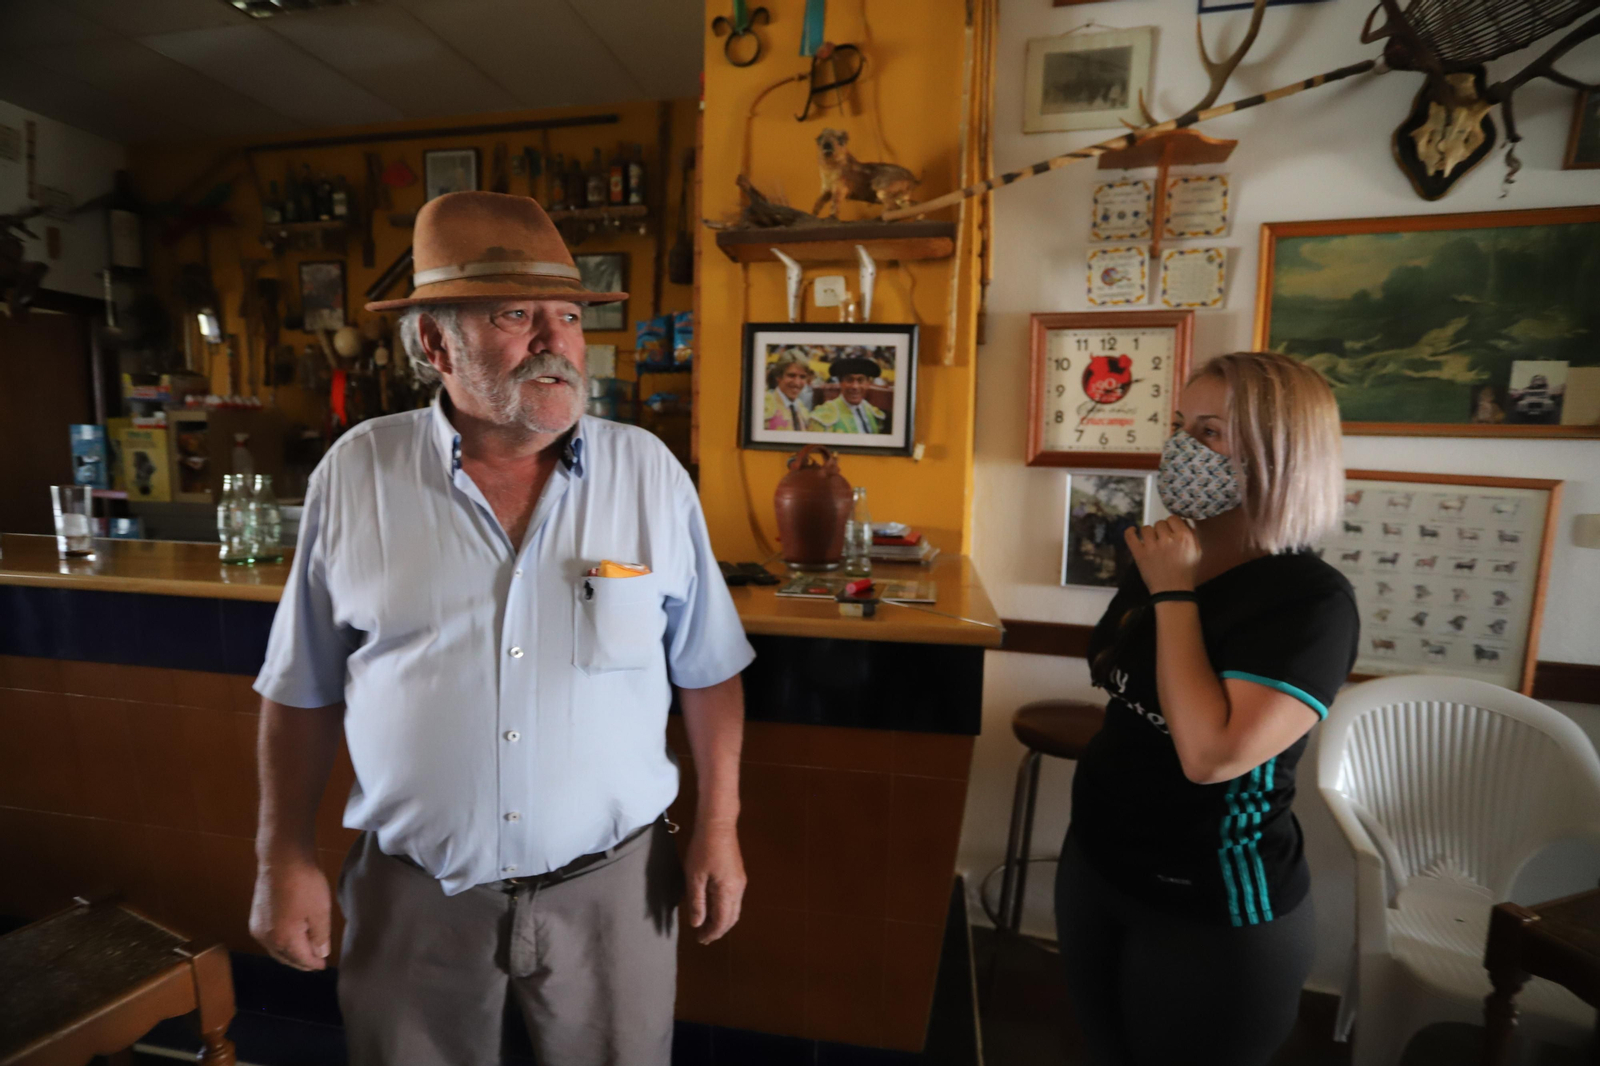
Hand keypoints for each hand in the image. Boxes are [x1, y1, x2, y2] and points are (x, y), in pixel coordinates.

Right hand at [249, 855, 332, 970]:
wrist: (283, 858)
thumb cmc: (305, 884)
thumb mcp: (320, 911)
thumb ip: (320, 936)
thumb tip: (320, 954)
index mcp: (283, 939)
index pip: (301, 959)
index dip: (314, 964)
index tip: (323, 966)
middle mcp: (266, 938)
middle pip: (285, 957)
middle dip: (300, 961)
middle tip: (314, 962)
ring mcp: (258, 927)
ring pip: (275, 948)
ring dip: (289, 953)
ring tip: (304, 952)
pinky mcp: (255, 915)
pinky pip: (270, 937)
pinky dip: (281, 942)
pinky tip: (290, 937)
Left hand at [683, 822, 745, 943]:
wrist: (718, 824)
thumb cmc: (703, 849)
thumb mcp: (694, 876)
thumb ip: (696, 902)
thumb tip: (697, 924)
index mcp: (728, 891)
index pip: (722, 921)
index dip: (712, 933)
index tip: (700, 940)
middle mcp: (738, 889)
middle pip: (732, 918)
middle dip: (718, 930)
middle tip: (703, 938)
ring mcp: (740, 881)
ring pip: (734, 909)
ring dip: (722, 920)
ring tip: (706, 925)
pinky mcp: (738, 874)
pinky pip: (734, 900)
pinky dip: (724, 909)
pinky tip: (713, 907)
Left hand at [1125, 516, 1201, 593]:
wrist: (1174, 592)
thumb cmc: (1187, 573)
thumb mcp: (1197, 552)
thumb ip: (1191, 535)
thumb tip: (1184, 522)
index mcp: (1184, 537)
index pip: (1173, 518)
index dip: (1172, 524)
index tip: (1171, 530)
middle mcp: (1168, 539)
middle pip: (1160, 523)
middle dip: (1161, 530)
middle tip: (1163, 541)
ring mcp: (1152, 546)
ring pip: (1146, 528)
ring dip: (1149, 533)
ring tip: (1152, 542)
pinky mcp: (1139, 554)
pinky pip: (1130, 536)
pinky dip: (1130, 532)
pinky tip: (1132, 530)